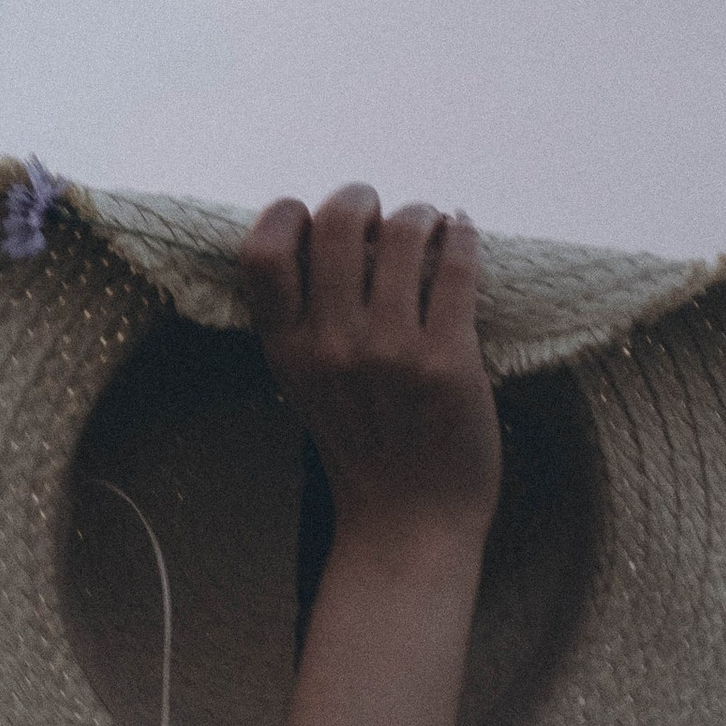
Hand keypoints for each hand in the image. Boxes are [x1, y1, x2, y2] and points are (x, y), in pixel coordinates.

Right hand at [240, 185, 499, 549]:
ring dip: (421, 215)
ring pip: (405, 228)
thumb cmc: (364, 449)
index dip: (287, 215)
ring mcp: (390, 354)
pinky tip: (461, 238)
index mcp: (289, 352)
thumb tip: (337, 228)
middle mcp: (333, 348)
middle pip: (338, 220)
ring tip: (429, 230)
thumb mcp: (308, 388)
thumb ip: (308, 320)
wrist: (410, 526)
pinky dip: (462, 234)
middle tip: (380, 218)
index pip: (262, 251)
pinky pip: (457, 262)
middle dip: (363, 198)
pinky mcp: (446, 361)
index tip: (314, 225)